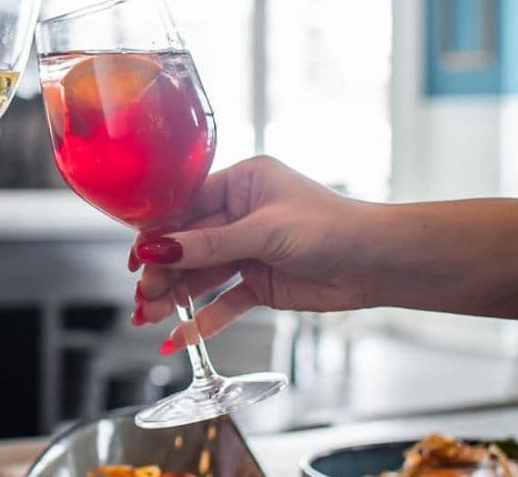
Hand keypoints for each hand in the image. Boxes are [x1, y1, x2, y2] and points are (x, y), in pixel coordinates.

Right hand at [130, 155, 373, 350]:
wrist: (381, 264)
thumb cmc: (334, 228)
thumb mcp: (264, 231)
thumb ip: (208, 244)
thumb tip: (158, 248)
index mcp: (242, 183)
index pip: (186, 206)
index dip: (158, 232)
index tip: (137, 257)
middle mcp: (241, 214)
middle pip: (188, 244)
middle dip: (163, 271)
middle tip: (142, 295)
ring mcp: (248, 250)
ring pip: (201, 274)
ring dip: (175, 296)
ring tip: (148, 317)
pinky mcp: (259, 283)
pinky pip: (223, 301)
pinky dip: (204, 319)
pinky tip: (182, 334)